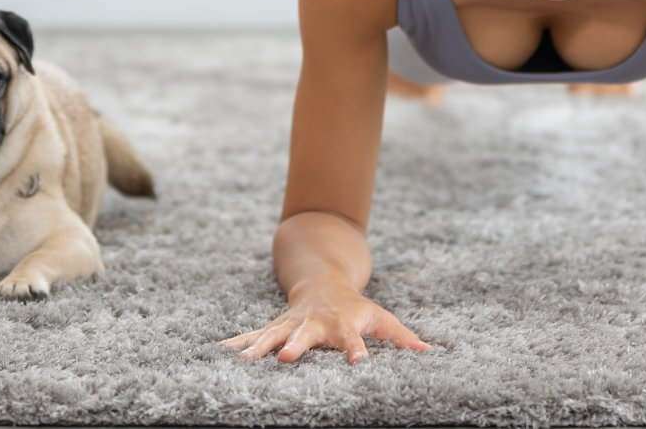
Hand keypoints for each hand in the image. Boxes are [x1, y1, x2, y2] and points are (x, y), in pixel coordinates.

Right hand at [223, 279, 430, 364]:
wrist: (322, 281)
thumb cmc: (355, 307)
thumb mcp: (380, 317)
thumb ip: (400, 337)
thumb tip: (428, 352)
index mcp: (342, 325)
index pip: (352, 340)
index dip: (357, 351)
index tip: (359, 363)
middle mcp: (314, 324)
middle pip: (305, 336)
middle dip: (295, 346)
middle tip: (286, 358)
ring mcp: (291, 324)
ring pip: (273, 335)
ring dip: (258, 347)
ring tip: (244, 361)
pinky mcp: (274, 326)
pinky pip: (253, 335)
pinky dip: (236, 343)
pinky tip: (217, 352)